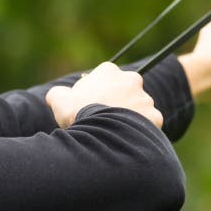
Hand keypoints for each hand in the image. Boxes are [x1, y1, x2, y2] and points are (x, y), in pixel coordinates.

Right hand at [46, 62, 162, 128]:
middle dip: (120, 103)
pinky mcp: (154, 116)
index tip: (93, 105)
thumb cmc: (77, 113)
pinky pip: (150, 124)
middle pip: (127, 91)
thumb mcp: (59, 100)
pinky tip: (129, 139)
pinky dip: (142, 131)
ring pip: (140, 108)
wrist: (98, 133)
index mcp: (109, 70)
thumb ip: (58, 94)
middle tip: (107, 120)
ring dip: (132, 117)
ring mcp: (145, 97)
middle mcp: (131, 79)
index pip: (107, 78)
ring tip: (118, 134)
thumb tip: (55, 95)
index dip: (99, 93)